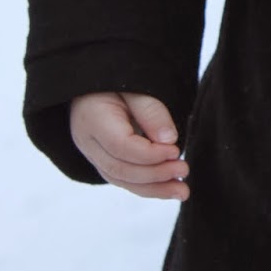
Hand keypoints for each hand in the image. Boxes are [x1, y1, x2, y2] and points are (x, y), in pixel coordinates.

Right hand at [70, 91, 189, 200]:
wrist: (96, 82)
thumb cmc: (118, 79)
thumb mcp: (136, 87)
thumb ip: (151, 111)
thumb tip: (168, 141)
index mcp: (92, 118)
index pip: (120, 146)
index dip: (150, 154)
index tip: (175, 151)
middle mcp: (87, 141)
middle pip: (120, 168)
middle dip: (155, 174)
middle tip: (184, 170)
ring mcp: (93, 154)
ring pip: (122, 180)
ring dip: (154, 188)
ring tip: (182, 190)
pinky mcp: (103, 161)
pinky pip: (124, 180)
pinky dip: (148, 187)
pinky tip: (169, 189)